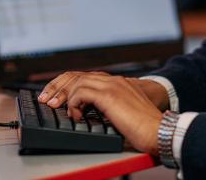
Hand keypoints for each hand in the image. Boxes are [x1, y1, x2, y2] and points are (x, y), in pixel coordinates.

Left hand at [38, 72, 163, 155]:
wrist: (160, 131)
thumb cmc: (145, 129)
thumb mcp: (122, 115)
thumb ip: (107, 110)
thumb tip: (86, 115)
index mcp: (117, 84)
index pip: (85, 76)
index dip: (66, 84)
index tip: (53, 95)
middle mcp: (114, 81)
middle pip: (77, 75)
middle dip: (57, 86)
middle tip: (46, 99)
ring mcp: (112, 86)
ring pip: (77, 81)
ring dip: (63, 95)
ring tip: (56, 108)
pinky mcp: (110, 95)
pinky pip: (82, 92)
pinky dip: (74, 103)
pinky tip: (75, 114)